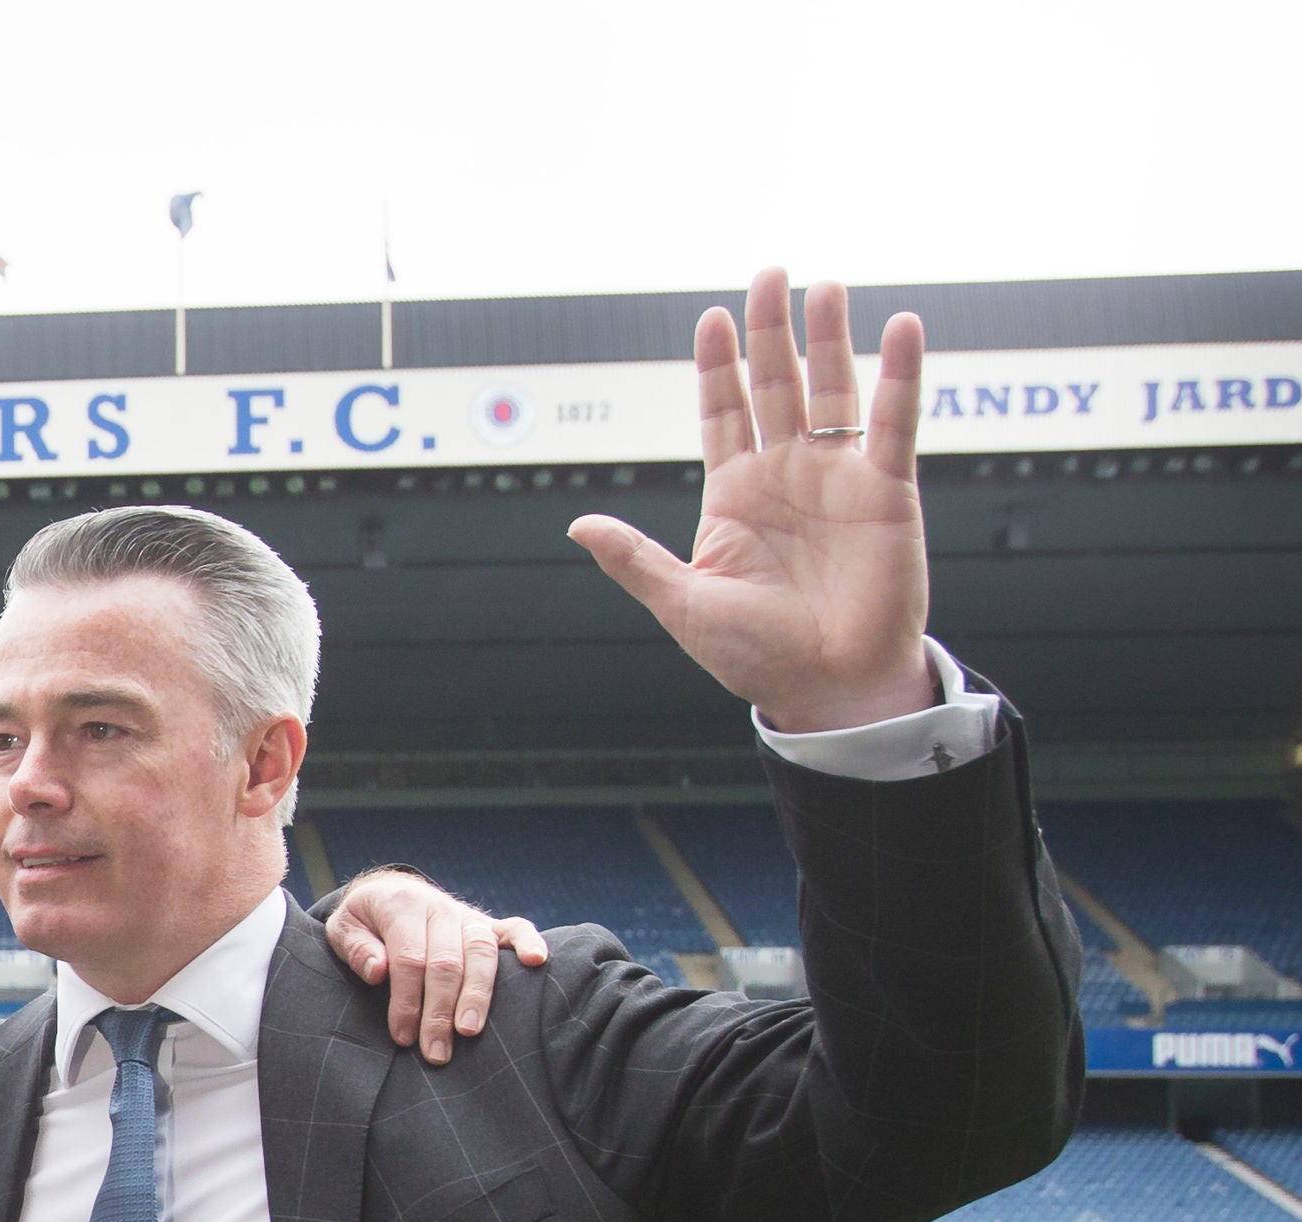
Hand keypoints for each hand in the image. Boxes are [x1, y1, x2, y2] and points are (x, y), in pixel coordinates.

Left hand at [322, 869, 549, 1063]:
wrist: (389, 893)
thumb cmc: (364, 923)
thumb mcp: (343, 929)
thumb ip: (356, 949)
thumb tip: (378, 971)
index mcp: (401, 905)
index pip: (409, 959)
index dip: (406, 1001)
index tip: (403, 1036)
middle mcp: (439, 909)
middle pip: (447, 962)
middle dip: (440, 1011)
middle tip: (436, 1052)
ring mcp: (467, 916)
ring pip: (481, 952)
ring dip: (478, 995)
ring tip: (470, 1032)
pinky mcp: (488, 924)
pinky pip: (514, 928)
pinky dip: (528, 942)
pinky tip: (537, 962)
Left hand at [569, 271, 934, 733]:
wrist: (828, 689)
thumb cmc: (756, 656)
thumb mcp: (683, 605)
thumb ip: (634, 560)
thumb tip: (578, 523)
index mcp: (734, 495)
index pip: (721, 412)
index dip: (717, 366)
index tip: (712, 318)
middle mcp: (786, 474)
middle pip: (774, 385)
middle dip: (771, 330)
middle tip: (771, 272)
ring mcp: (838, 477)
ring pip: (833, 389)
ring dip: (829, 337)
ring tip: (825, 285)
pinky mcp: (888, 489)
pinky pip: (894, 421)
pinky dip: (901, 374)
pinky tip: (902, 326)